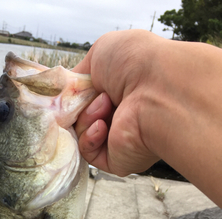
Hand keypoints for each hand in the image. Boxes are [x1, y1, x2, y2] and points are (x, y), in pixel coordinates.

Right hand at [73, 30, 160, 175]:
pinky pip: (88, 153)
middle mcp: (121, 117)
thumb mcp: (100, 54)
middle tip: (89, 94)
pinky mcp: (116, 161)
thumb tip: (64, 91)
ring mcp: (119, 140)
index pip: (85, 100)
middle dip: (78, 105)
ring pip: (80, 134)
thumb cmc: (136, 64)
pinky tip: (103, 126)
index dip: (73, 96)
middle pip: (79, 118)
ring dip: (87, 117)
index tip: (67, 90)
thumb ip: (78, 75)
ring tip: (106, 104)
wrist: (157, 90)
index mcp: (120, 92)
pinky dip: (89, 137)